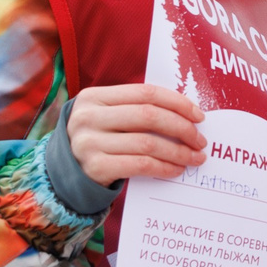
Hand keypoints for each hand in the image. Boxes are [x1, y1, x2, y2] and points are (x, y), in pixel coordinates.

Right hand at [65, 84, 205, 186]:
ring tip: (194, 157)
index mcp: (94, 96)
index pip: (146, 93)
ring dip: (178, 151)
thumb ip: (137, 109)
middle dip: (182, 128)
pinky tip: (176, 169)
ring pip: (148, 143)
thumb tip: (188, 114)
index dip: (177, 103)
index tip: (199, 116)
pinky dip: (164, 167)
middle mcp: (88, 117)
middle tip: (200, 140)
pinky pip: (140, 165)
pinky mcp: (95, 168)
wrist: (66, 173)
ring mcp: (89, 143)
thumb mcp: (109, 116)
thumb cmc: (100, 139)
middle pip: (149, 116)